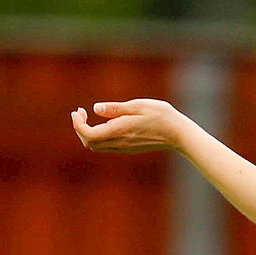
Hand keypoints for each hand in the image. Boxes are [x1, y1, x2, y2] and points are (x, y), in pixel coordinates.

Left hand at [71, 99, 186, 152]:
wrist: (177, 133)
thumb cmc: (160, 115)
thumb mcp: (136, 105)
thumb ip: (115, 108)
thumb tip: (96, 109)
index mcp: (119, 131)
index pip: (88, 134)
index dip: (78, 124)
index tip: (78, 111)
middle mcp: (119, 143)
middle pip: (89, 143)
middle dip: (80, 128)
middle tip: (80, 112)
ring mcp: (124, 148)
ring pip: (97, 146)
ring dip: (88, 133)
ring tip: (88, 116)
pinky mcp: (128, 149)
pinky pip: (106, 146)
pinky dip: (98, 135)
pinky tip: (104, 123)